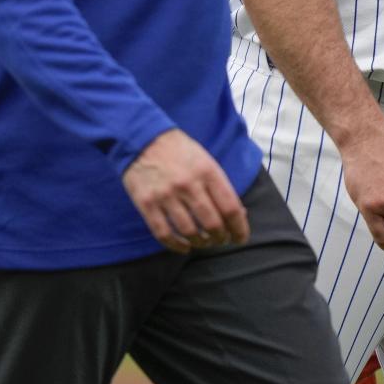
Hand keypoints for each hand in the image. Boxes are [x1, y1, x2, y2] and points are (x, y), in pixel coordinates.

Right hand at [122, 129, 249, 253]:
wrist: (142, 138)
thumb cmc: (179, 150)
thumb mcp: (205, 160)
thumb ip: (219, 186)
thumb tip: (238, 215)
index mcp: (207, 171)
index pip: (230, 208)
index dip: (239, 228)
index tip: (240, 238)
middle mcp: (188, 184)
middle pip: (212, 223)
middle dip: (221, 238)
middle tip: (222, 240)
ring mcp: (166, 195)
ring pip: (189, 231)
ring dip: (201, 242)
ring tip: (204, 242)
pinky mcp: (146, 204)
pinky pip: (164, 233)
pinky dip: (177, 245)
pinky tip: (184, 246)